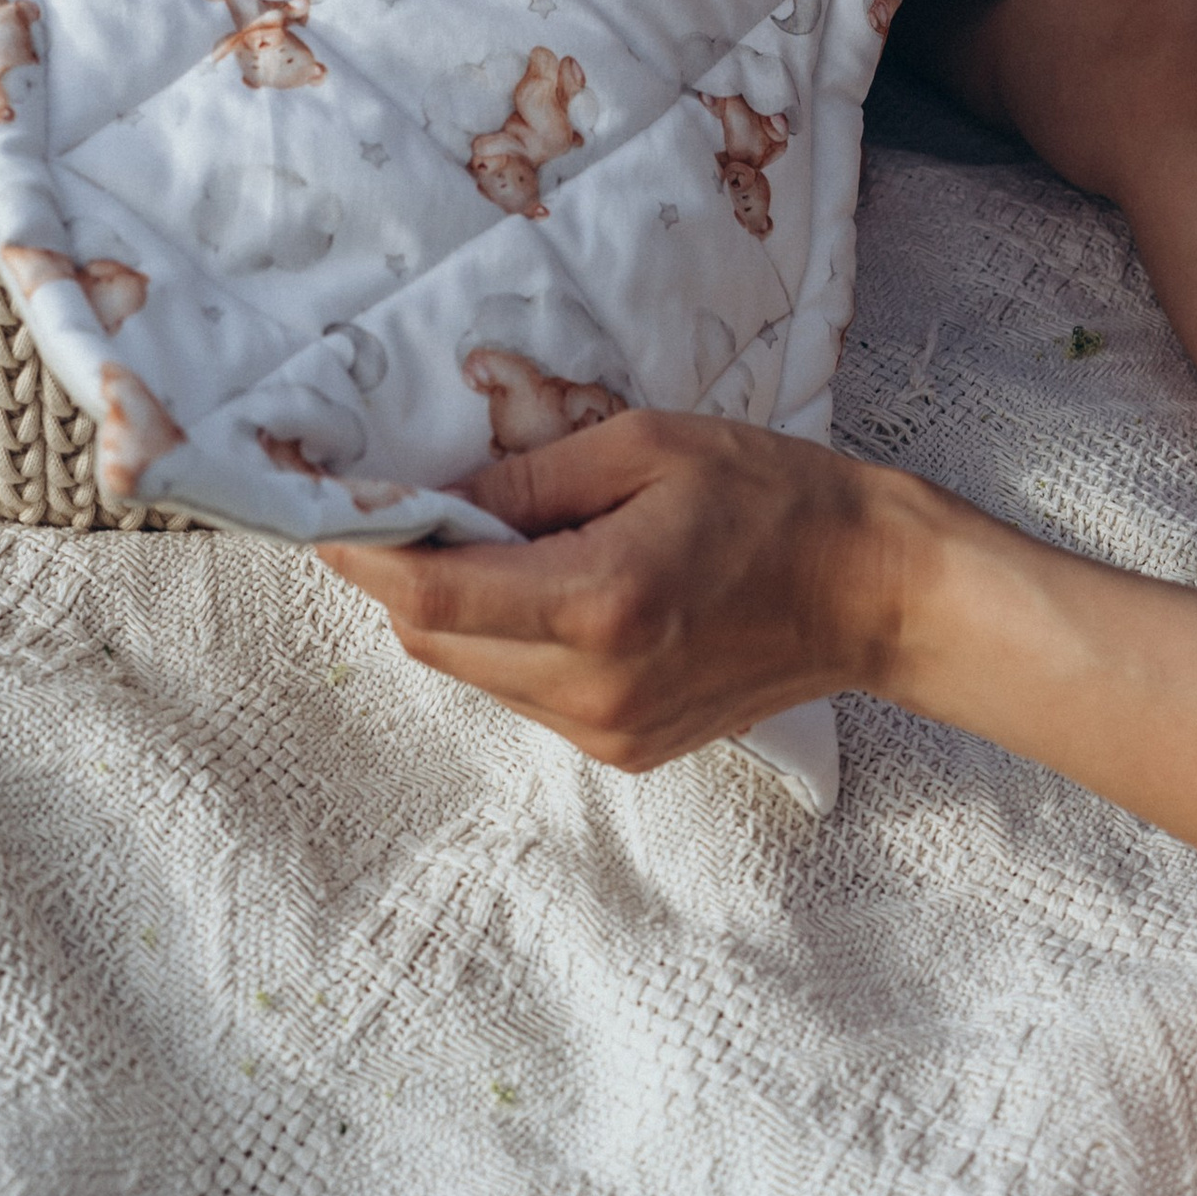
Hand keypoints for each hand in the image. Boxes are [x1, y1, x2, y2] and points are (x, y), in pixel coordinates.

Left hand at [318, 410, 946, 765]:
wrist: (869, 593)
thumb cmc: (771, 497)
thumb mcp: (646, 446)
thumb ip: (531, 475)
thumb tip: (440, 495)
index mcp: (599, 604)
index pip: (434, 598)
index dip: (366, 557)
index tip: (326, 517)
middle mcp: (591, 688)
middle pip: (435, 646)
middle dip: (403, 580)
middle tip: (406, 510)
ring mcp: (607, 733)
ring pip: (474, 674)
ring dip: (455, 613)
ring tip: (495, 540)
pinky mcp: (624, 750)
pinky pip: (523, 695)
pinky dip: (507, 641)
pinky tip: (550, 584)